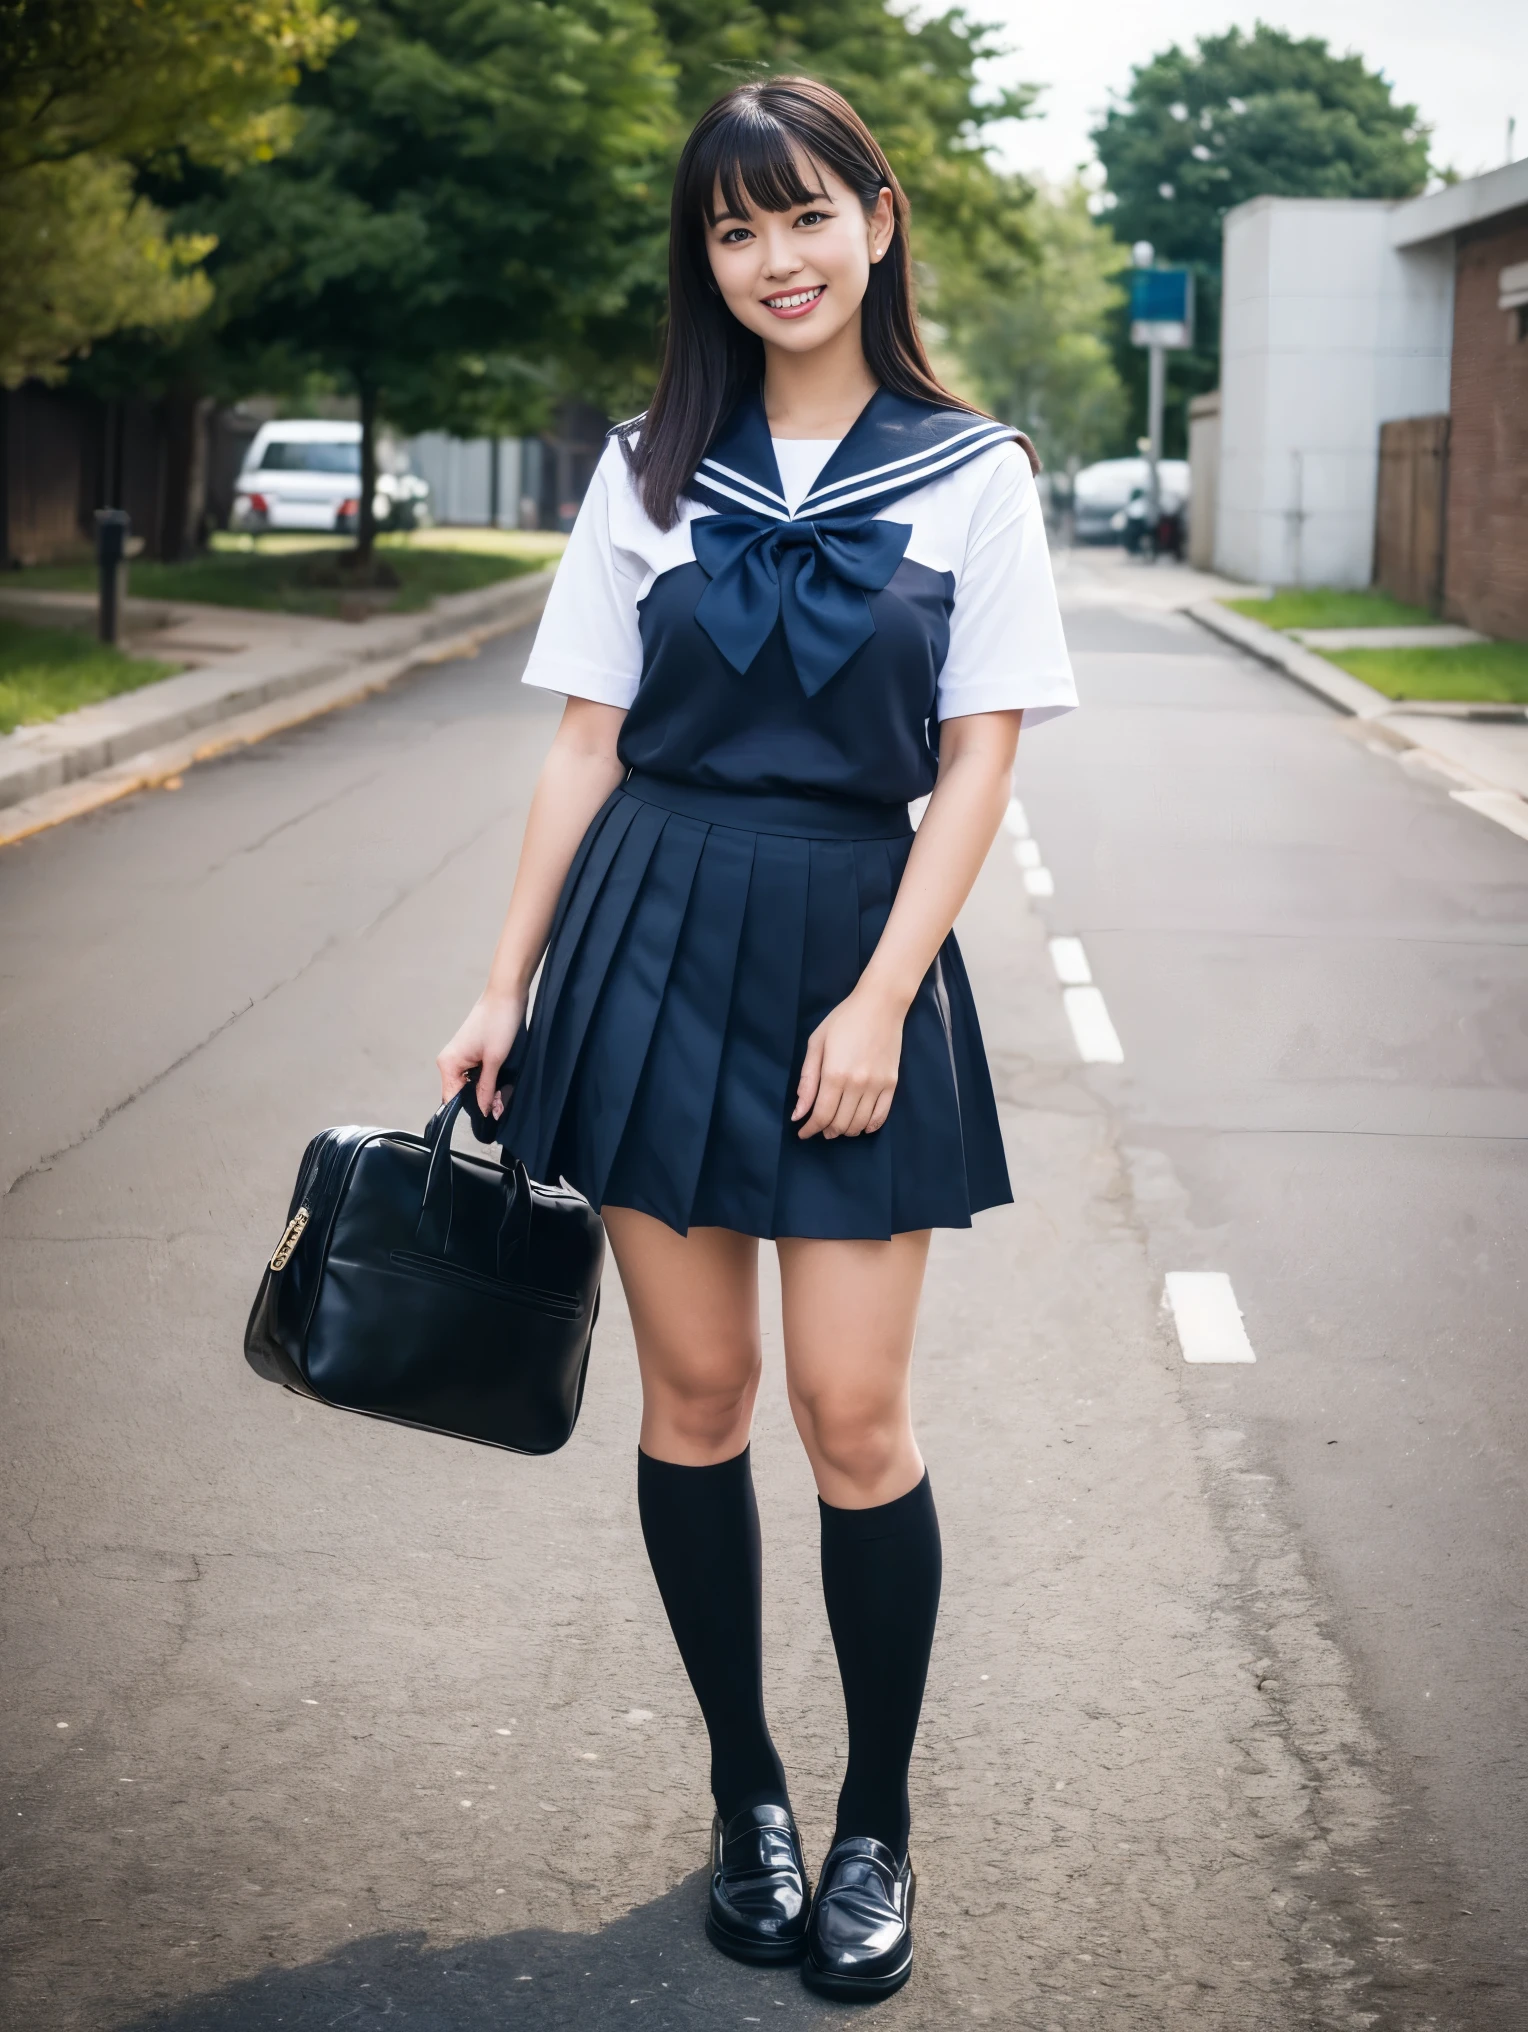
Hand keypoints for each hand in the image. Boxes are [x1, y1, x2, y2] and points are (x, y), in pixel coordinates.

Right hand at [436, 988, 524, 1119]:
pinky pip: (478, 1075)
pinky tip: (502, 1085)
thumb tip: (482, 1111)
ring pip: (472, 1085)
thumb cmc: (498, 1023)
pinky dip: (489, 1081)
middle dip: (482, 1102)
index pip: (451, 1099)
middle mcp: (450, 1062)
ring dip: (488, 1092)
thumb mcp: (494, 1061)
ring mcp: (462, 1057)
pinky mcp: (473, 1053)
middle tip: (500, 1108)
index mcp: (448, 1064)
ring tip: (503, 1098)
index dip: (468, 1111)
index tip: (488, 1118)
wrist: (507, 995)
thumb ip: (485, 1089)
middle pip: (462, 1094)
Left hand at [792, 983, 905, 1139]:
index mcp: (834, 1074)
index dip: (810, 1129)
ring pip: (860, 1124)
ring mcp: (877, 1086)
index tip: (803, 1132)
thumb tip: (798, 1113)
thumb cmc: (843, 1020)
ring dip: (845, 1130)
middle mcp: (857, 1085)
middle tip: (819, 1127)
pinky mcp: (892, 1084)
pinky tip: (861, 1125)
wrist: (880, 1005)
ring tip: (837, 1126)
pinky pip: (881, 1116)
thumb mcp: (816, 1044)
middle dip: (826, 1131)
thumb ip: (807, 1080)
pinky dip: (869, 1126)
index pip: (821, 1115)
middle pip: (840, 1123)